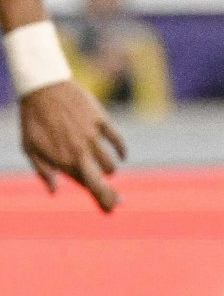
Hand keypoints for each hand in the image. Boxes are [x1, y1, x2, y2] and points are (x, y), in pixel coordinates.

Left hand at [18, 80, 124, 211]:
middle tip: (117, 202)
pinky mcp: (101, 121)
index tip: (109, 208)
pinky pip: (117, 141)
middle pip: (103, 181)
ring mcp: (92, 136)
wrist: (42, 86)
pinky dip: (121, 151)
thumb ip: (43, 170)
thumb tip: (55, 190)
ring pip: (110, 163)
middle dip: (112, 196)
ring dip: (109, 170)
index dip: (101, 200)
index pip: (88, 187)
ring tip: (106, 170)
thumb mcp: (29, 146)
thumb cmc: (33, 118)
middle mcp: (81, 151)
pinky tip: (121, 156)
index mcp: (64, 160)